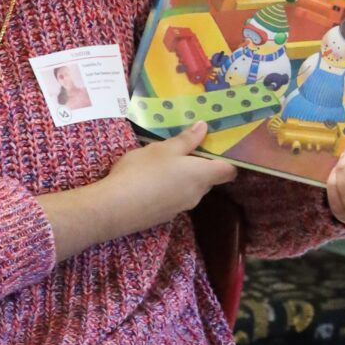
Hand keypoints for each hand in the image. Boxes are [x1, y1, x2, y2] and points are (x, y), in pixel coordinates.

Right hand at [38, 122, 236, 260]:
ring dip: (180, 177)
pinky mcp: (164, 217)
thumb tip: (204, 127)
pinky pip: (173, 198)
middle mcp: (197, 194)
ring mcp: (180, 208)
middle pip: (207, 179)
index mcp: (202, 175)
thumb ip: (186, 139)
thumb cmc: (143, 171)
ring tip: (160, 164)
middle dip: (198, 165)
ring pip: (189, 188)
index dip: (227, 160)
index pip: (229, 171)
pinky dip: (167, 189)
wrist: (115, 208)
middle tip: (181, 149)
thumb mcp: (164, 148)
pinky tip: (148, 181)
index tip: (215, 148)